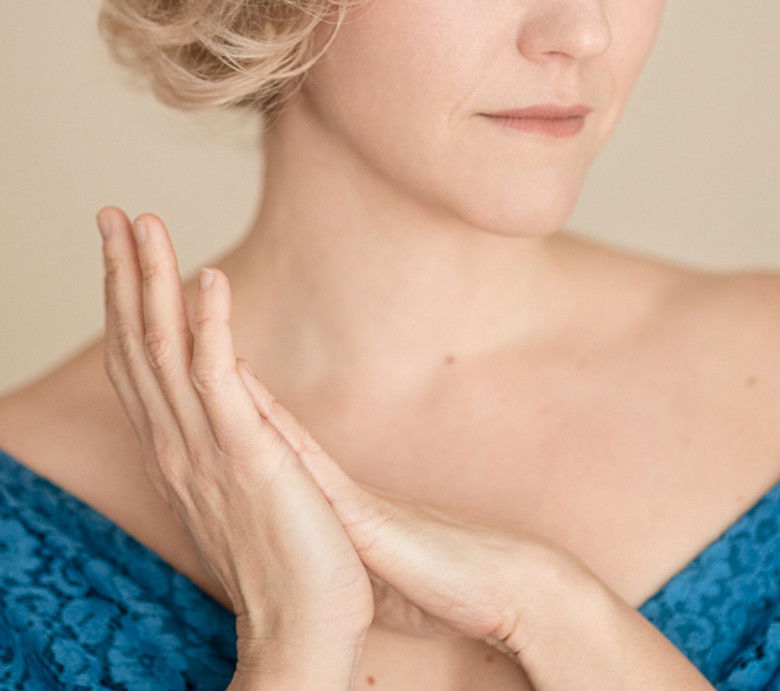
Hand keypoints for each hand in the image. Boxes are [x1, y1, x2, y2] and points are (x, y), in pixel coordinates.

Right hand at [96, 206, 373, 672]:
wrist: (303, 633)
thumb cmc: (284, 565)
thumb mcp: (236, 493)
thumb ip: (222, 444)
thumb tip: (225, 400)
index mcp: (177, 451)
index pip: (139, 363)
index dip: (125, 302)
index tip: (121, 250)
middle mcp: (178, 446)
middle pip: (138, 344)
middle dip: (124, 274)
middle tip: (114, 214)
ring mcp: (208, 450)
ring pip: (166, 349)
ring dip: (153, 281)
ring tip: (146, 224)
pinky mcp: (249, 456)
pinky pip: (219, 378)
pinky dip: (211, 324)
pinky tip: (207, 278)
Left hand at [238, 376, 717, 689]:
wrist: (505, 586)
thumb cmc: (449, 583)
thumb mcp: (384, 567)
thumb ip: (355, 551)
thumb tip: (334, 557)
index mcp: (337, 498)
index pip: (276, 444)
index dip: (239, 411)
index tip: (203, 380)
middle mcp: (335, 486)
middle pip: (269, 425)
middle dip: (228, 385)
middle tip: (187, 329)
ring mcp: (348, 495)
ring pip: (279, 433)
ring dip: (241, 390)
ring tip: (201, 341)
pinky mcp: (363, 516)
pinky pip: (306, 466)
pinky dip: (273, 432)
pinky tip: (246, 402)